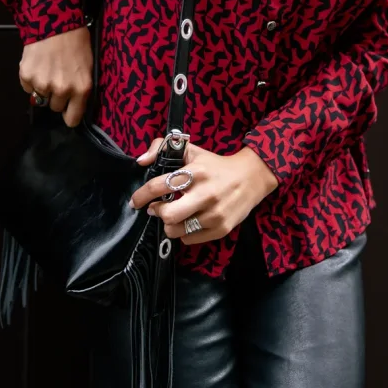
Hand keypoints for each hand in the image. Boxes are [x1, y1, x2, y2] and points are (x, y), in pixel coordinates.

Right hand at [19, 25, 93, 127]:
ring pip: (40, 97)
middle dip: (57, 96)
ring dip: (43, 87)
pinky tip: (38, 64)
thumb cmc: (76, 41)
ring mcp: (42, 84)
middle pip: (55, 108)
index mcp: (81, 89)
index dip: (70, 114)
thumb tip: (72, 105)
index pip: (72, 120)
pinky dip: (31, 79)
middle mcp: (62, 90)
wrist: (55, 20)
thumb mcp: (87, 66)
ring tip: (48, 68)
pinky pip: (27, 87)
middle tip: (58, 78)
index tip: (68, 110)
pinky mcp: (26, 76)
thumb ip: (80, 88)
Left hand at [130, 139, 277, 243]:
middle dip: (157, 212)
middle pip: (168, 214)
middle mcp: (205, 194)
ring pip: (176, 230)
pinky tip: (189, 221)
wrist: (251, 177)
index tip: (136, 201)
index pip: (159, 186)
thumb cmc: (216, 165)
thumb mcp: (192, 151)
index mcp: (195, 172)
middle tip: (157, 208)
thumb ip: (162, 148)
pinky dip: (184, 232)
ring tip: (174, 215)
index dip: (142, 195)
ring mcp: (214, 214)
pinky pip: (189, 239)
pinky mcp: (221, 229)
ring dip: (169, 224)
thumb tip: (142, 162)